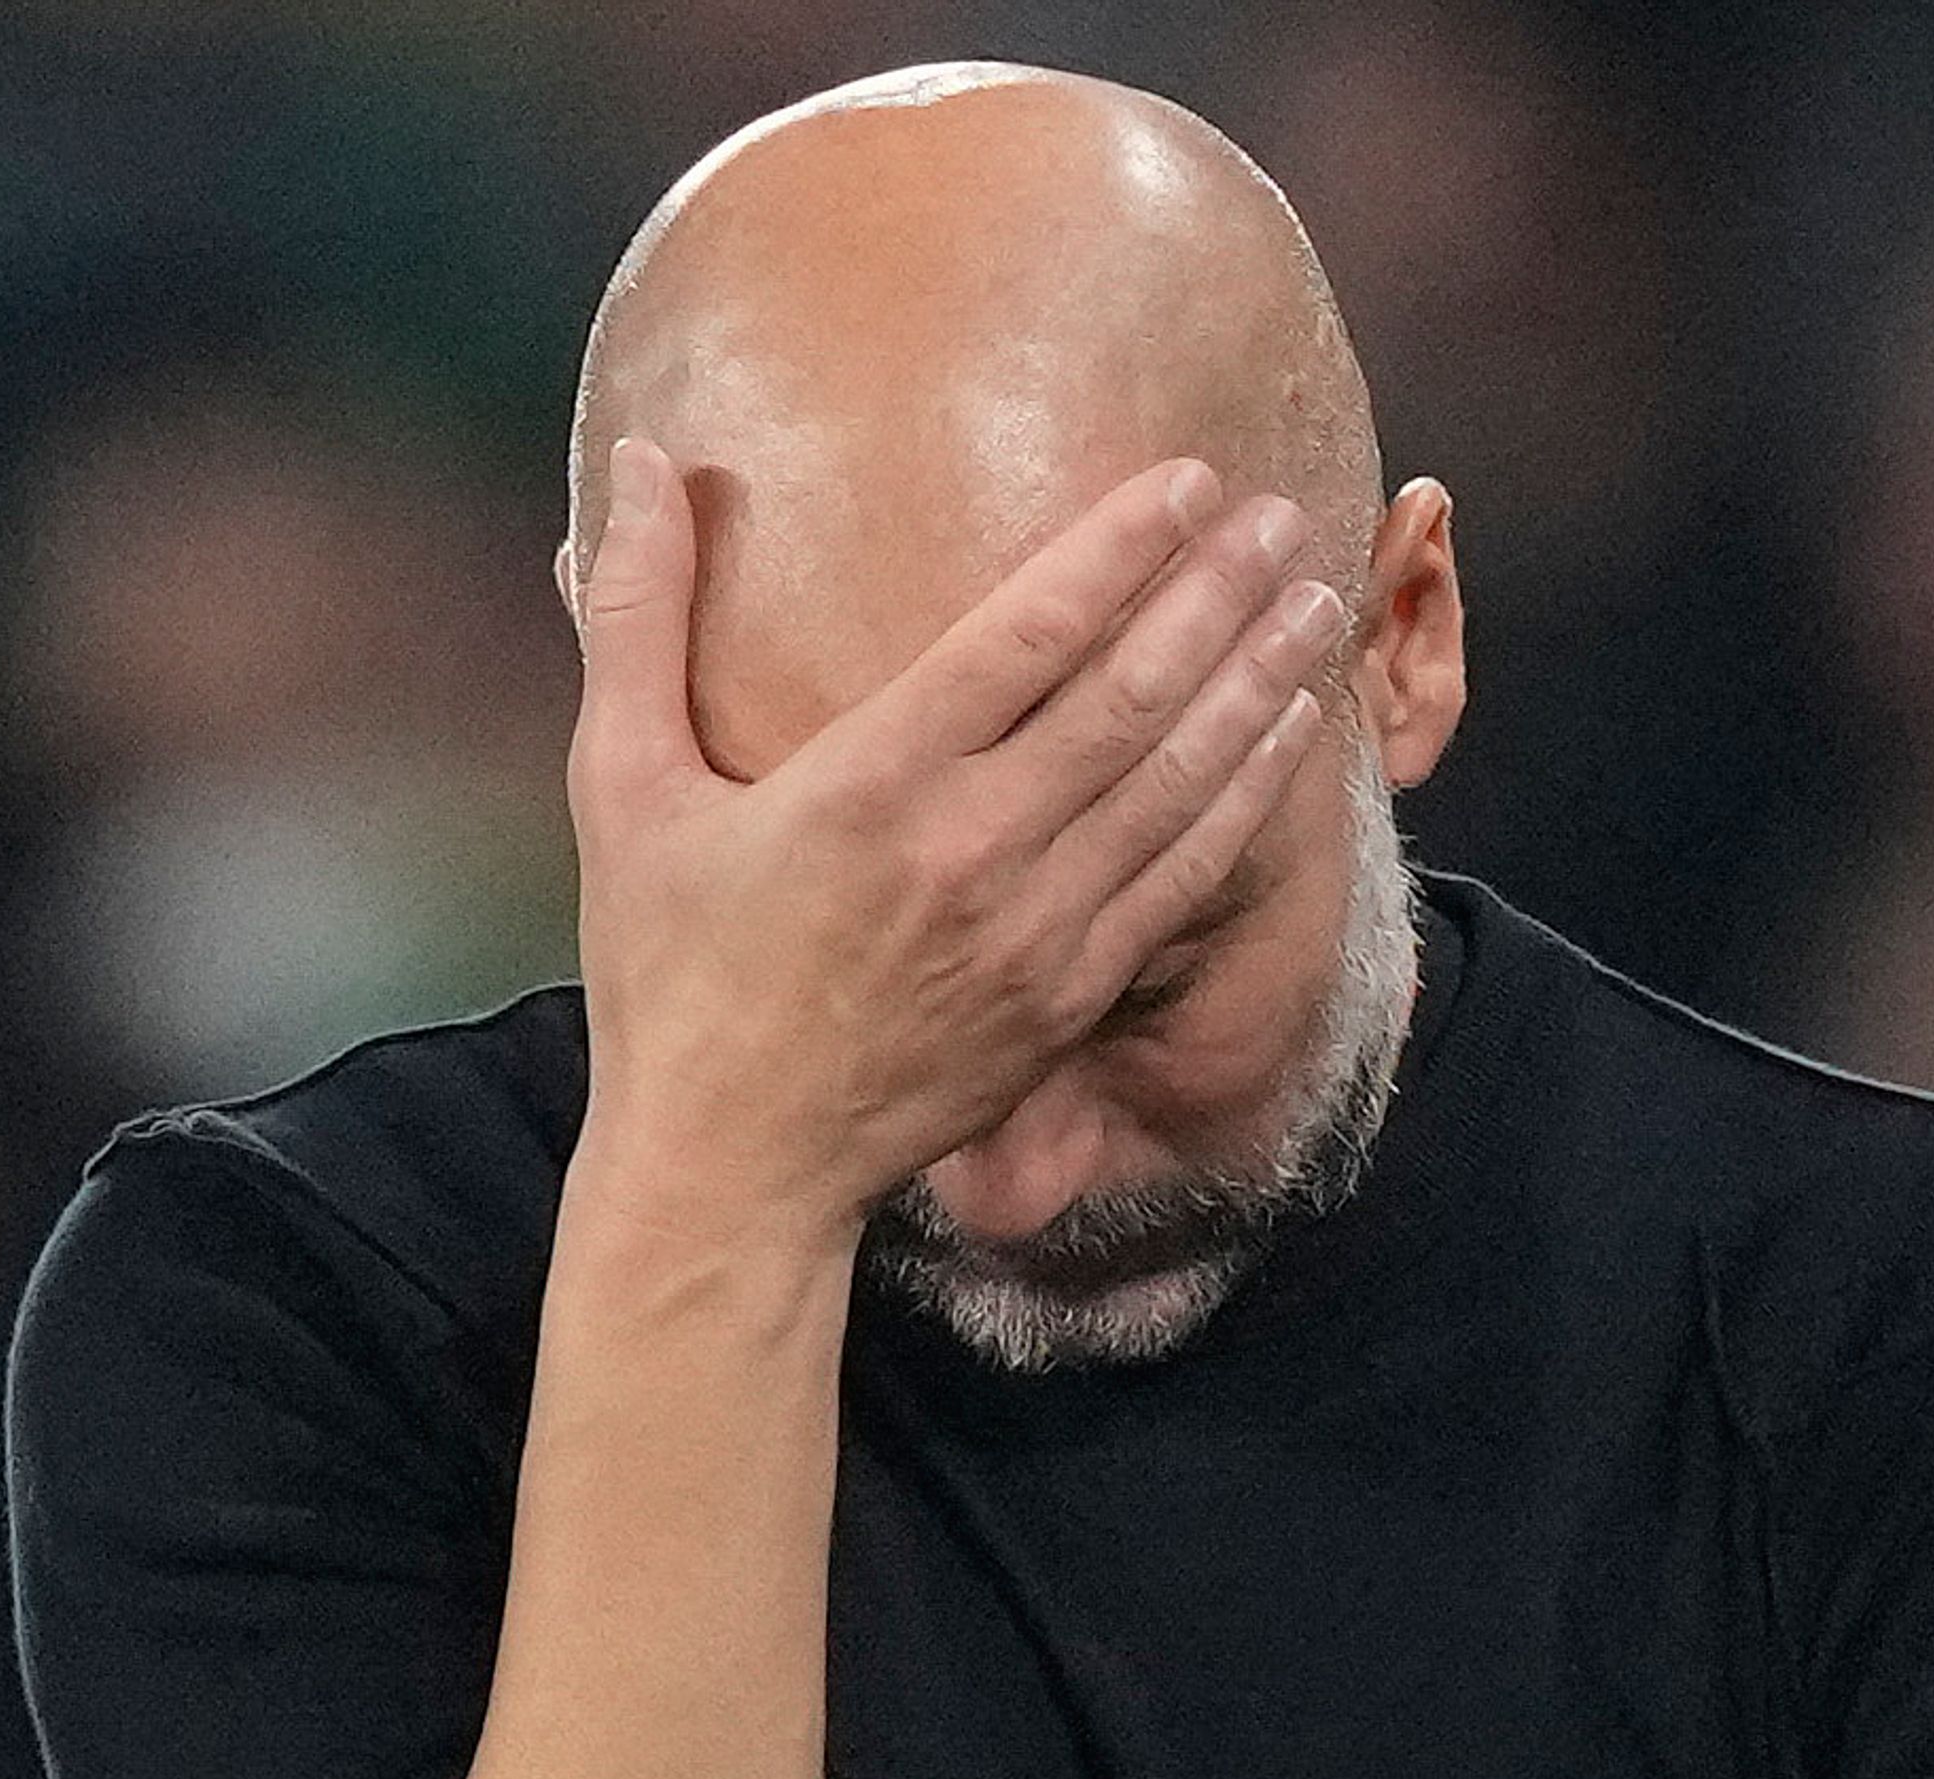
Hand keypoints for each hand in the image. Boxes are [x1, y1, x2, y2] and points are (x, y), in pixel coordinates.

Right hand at [565, 439, 1347, 1239]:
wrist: (736, 1165)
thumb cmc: (670, 973)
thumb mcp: (620, 787)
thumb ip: (636, 618)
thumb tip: (632, 460)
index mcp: (869, 783)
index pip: (1025, 635)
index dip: (1119, 549)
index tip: (1189, 483)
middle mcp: (971, 848)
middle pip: (1128, 697)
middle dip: (1217, 597)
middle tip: (1282, 519)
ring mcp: (1035, 929)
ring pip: (1175, 782)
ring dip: (1255, 683)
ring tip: (1313, 601)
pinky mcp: (1069, 994)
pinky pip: (1182, 877)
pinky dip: (1245, 797)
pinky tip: (1292, 732)